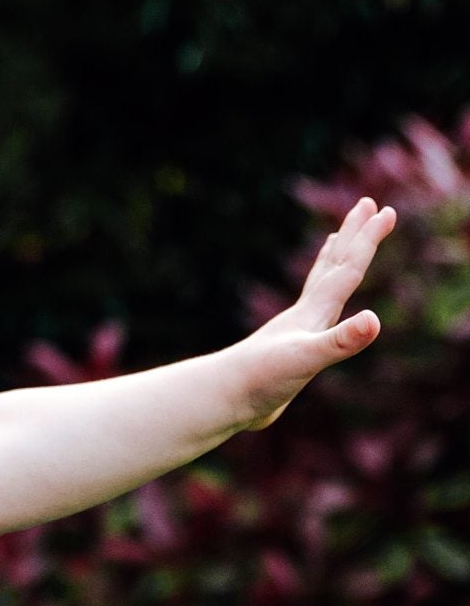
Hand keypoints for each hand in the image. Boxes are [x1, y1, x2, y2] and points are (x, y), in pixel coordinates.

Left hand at [233, 197, 392, 429]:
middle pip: (333, 266)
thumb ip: (340, 340)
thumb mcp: (306, 360)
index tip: (386, 210)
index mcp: (313, 312)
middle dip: (353, 235)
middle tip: (366, 204)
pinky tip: (315, 309)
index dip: (368, 240)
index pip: (348, 268)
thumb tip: (374, 321)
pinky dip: (318, 304)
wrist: (219, 401)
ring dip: (332, 261)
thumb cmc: (259, 379)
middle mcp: (304, 316)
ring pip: (318, 287)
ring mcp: (294, 332)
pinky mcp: (288, 352)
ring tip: (336, 241)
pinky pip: (311, 317)